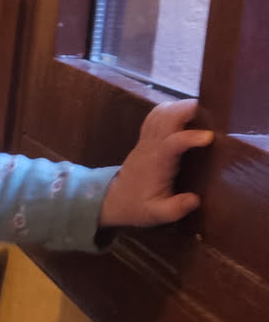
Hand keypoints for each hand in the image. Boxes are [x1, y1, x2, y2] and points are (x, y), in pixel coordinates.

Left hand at [99, 100, 211, 227]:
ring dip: (177, 107)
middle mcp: (150, 147)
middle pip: (165, 120)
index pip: (171, 143)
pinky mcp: (144, 140)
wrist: (112, 201)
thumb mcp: (156, 215)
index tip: (209, 137)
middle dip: (185, 110)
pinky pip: (154, 117)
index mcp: (156, 164)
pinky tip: (181, 110)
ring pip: (159, 114)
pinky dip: (168, 109)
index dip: (189, 137)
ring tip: (198, 108)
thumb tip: (194, 199)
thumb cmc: (137, 207)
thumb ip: (175, 208)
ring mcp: (145, 141)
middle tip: (209, 109)